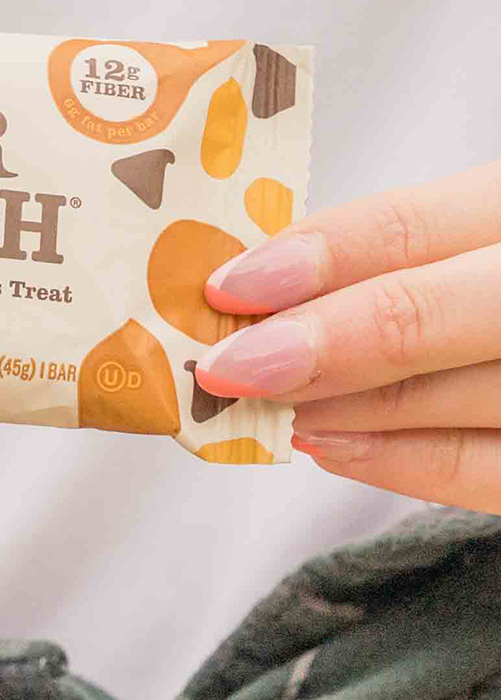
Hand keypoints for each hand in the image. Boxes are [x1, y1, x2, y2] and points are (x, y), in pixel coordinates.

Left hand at [195, 160, 500, 509]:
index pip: (412, 227)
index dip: (313, 257)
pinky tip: (330, 445)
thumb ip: (405, 253)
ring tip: (265, 406)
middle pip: (425, 316)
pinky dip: (405, 464)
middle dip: (314, 344)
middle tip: (225, 368)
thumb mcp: (484, 231)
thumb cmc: (498, 275)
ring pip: (450, 399)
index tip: (226, 286)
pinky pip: (489, 472)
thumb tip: (268, 287)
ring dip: (342, 408)